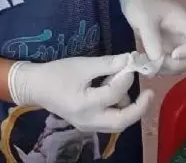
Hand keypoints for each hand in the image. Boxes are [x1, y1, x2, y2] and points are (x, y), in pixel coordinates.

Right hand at [8, 53, 152, 132]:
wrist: (35, 86)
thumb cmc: (56, 73)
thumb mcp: (82, 64)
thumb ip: (107, 64)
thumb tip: (130, 59)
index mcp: (86, 105)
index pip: (115, 93)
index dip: (126, 77)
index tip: (132, 62)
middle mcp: (89, 121)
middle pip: (122, 121)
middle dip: (140, 107)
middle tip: (150, 93)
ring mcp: (88, 126)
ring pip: (117, 123)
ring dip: (128, 107)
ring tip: (123, 85)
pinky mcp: (87, 124)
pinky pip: (109, 121)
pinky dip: (118, 109)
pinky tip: (115, 93)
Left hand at [119, 0, 185, 73]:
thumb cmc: (141, 2)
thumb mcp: (144, 18)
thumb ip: (151, 39)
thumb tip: (158, 61)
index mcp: (183, 20)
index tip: (172, 54)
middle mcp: (183, 33)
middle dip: (177, 65)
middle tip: (157, 65)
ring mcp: (175, 42)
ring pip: (182, 63)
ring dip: (168, 69)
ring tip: (149, 66)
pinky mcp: (166, 48)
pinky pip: (169, 63)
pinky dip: (161, 68)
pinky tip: (147, 65)